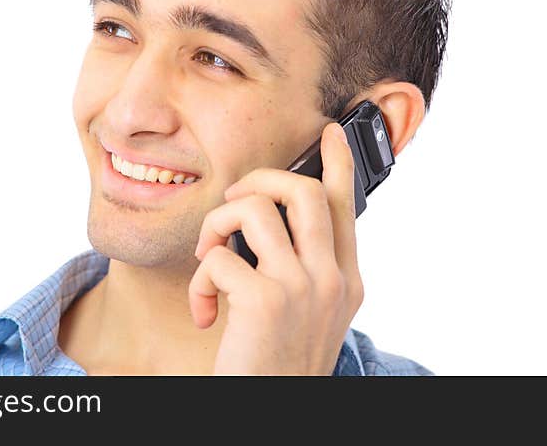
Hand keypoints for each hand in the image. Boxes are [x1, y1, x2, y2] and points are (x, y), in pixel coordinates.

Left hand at [188, 122, 364, 374]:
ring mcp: (301, 288)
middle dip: (257, 180)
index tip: (331, 131)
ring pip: (254, 209)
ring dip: (216, 225)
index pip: (344, 206)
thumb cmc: (281, 364)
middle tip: (233, 199)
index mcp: (346, 280)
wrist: (273, 414)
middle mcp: (331, 279)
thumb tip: (276, 226)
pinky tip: (206, 311)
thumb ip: (306, 271)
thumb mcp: (312, 316)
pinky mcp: (264, 301)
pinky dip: (199, 281)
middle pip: (301, 190)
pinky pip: (217, 257)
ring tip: (209, 256)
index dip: (338, 163)